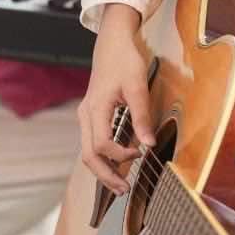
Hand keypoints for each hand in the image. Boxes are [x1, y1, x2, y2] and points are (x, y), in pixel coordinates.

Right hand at [76, 5, 153, 193]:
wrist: (111, 44)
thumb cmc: (124, 62)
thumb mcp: (138, 86)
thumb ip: (142, 116)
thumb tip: (149, 145)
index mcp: (95, 109)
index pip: (101, 145)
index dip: (119, 156)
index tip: (140, 153)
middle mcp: (85, 116)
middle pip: (87, 156)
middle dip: (105, 176)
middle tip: (125, 190)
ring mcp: (86, 117)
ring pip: (87, 152)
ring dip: (104, 170)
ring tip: (122, 183)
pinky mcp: (91, 116)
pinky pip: (91, 143)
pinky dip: (104, 158)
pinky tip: (119, 164)